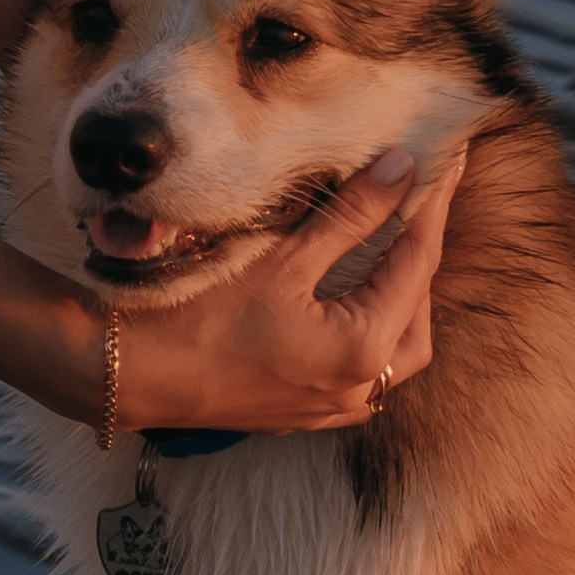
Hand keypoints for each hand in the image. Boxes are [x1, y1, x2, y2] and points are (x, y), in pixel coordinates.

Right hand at [115, 147, 462, 437]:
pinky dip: (365, 331)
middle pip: (416, 316)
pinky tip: (348, 302)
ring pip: (392, 351)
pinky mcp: (300, 411)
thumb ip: (350, 216)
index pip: (416, 264)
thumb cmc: (199, 313)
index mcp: (362, 350)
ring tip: (388, 248)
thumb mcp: (282, 257)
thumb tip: (401, 170)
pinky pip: (357, 372)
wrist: (130, 373)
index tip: (444, 163)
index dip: (431, 207)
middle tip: (417, 206)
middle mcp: (357, 389)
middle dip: (420, 260)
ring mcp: (329, 407)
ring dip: (397, 300)